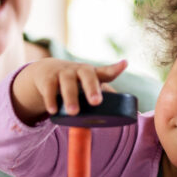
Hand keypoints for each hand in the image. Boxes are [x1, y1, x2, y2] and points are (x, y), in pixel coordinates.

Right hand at [10, 58, 127, 122]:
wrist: (46, 71)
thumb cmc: (76, 82)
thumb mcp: (89, 85)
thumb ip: (105, 95)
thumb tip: (129, 113)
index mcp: (92, 73)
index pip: (106, 71)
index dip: (115, 68)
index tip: (124, 63)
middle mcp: (78, 70)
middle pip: (87, 76)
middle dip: (91, 88)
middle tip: (96, 102)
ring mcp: (63, 73)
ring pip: (67, 83)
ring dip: (70, 97)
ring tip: (73, 112)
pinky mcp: (48, 79)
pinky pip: (49, 89)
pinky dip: (50, 100)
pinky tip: (53, 110)